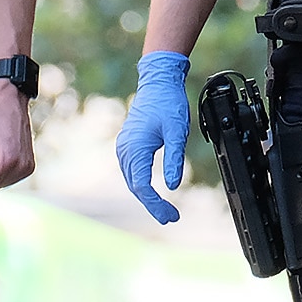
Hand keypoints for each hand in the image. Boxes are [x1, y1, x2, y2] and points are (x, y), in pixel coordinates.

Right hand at [116, 51, 191, 225]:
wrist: (158, 83)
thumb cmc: (168, 104)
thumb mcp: (177, 132)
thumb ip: (174, 159)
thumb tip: (174, 186)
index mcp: (135, 149)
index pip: (142, 186)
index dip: (156, 205)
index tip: (171, 216)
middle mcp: (125, 150)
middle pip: (136, 187)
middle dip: (153, 205)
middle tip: (171, 218)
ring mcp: (124, 148)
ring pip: (133, 181)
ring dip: (147, 197)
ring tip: (166, 210)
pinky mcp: (128, 146)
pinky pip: (133, 172)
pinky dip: (143, 185)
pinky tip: (154, 193)